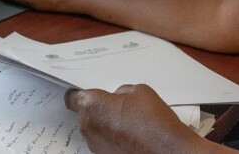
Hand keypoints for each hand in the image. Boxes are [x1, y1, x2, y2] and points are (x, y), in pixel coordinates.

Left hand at [64, 84, 209, 153]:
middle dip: (100, 108)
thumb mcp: (139, 90)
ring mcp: (95, 144)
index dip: (82, 93)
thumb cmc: (152, 122)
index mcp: (92, 105)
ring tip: (129, 120)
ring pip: (95, 127)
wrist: (165, 149)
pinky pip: (103, 140)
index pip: (74, 97)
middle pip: (86, 112)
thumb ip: (121, 91)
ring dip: (106, 123)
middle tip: (119, 106)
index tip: (87, 92)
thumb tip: (118, 97)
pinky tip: (129, 132)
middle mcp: (88, 126)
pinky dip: (112, 136)